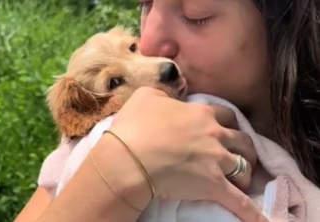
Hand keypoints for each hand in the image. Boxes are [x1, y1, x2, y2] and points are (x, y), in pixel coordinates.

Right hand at [103, 86, 265, 221]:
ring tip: (243, 180)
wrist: (130, 157)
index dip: (228, 122)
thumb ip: (164, 92)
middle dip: (244, 147)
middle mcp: (215, 135)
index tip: (225, 128)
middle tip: (239, 154)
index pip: (226, 115)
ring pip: (245, 166)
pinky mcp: (214, 186)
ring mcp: (217, 161)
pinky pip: (238, 201)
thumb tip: (170, 96)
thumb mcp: (146, 95)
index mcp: (201, 114)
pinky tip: (261, 221)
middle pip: (242, 140)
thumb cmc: (135, 126)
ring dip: (247, 172)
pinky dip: (251, 211)